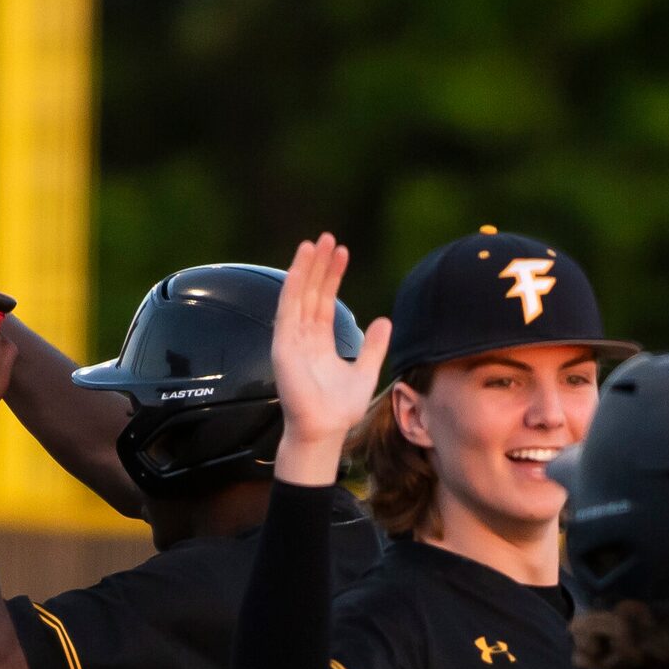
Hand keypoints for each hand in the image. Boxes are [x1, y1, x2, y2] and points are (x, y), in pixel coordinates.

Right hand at [271, 235, 390, 483]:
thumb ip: (373, 346)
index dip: (333, 275)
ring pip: (298, 294)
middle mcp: (303, 336)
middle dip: (319, 265)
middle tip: (329, 238)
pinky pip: (287, 308)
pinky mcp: (283, 344)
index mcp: (319, 341)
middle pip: (310, 291)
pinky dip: (292, 285)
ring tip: (315, 243)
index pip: (324, 299)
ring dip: (305, 268)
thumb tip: (385, 320)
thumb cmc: (339, 409)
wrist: (324, 431)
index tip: (343, 253)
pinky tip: (299, 265)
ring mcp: (291, 339)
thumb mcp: (365, 371)